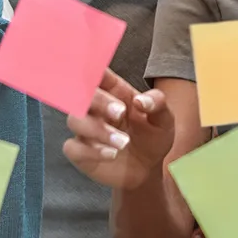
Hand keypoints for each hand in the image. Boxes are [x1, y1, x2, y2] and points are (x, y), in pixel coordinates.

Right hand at [64, 68, 174, 189]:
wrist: (149, 169)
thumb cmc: (153, 136)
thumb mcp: (164, 119)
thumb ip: (157, 104)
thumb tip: (141, 100)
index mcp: (115, 92)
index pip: (99, 74)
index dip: (94, 68)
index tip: (97, 69)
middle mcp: (97, 108)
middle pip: (84, 95)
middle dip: (100, 101)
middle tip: (120, 113)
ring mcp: (86, 130)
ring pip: (76, 120)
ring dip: (98, 130)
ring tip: (123, 142)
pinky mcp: (81, 152)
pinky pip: (73, 147)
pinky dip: (91, 151)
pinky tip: (111, 154)